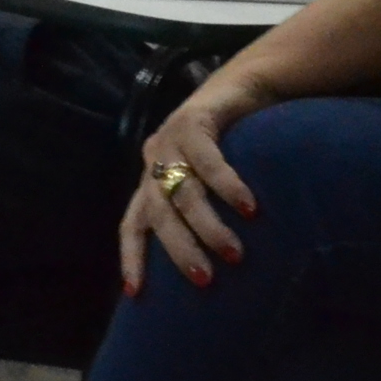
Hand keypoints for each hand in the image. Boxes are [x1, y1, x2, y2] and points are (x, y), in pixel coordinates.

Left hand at [120, 66, 277, 297]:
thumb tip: (211, 266)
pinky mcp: (194, 120)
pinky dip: (228, 187)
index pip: (132, 224)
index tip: (135, 294)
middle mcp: (154, 159)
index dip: (132, 258)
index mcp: (150, 179)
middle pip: (160, 215)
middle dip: (180, 251)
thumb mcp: (205, 181)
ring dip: (209, 226)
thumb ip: (198, 211)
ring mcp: (171, 138)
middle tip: (205, 279)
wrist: (243, 86)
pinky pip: (208, 161)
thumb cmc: (230, 144)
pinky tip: (248, 208)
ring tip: (234, 253)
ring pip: (184, 193)